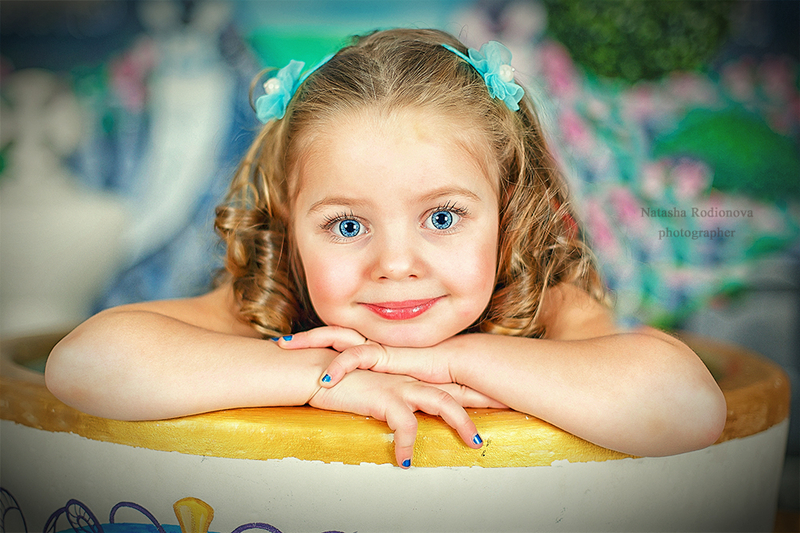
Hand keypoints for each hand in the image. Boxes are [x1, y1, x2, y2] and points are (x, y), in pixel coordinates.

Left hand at [277, 326, 452, 385]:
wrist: (465, 367)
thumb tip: (372, 403)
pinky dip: (341, 367)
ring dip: (311, 344)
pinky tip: (325, 382)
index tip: (296, 346)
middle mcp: (376, 344)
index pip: (342, 340)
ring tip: (286, 350)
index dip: (319, 342)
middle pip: (334, 334)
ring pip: (339, 339)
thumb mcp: (405, 384)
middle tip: (280, 343)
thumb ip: (387, 389)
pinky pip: (359, 357)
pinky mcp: (390, 355)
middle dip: (306, 339)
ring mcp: (381, 347)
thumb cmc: (439, 376)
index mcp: (377, 349)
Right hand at [308, 369, 496, 467]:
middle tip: (506, 408)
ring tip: (473, 443)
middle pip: (455, 387)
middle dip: (482, 399)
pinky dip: (407, 443)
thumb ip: (390, 395)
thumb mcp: (371, 387)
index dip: (474, 386)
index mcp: (408, 375)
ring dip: (461, 422)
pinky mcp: (383, 397)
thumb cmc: (338, 380)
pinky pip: (404, 424)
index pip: (448, 379)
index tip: (498, 393)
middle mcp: (408, 377)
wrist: (311, 370)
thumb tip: (402, 415)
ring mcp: (399, 385)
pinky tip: (405, 460)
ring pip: (442, 402)